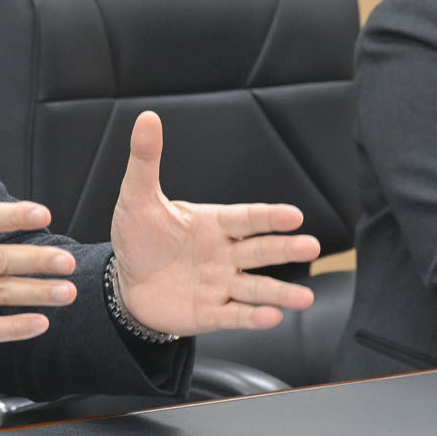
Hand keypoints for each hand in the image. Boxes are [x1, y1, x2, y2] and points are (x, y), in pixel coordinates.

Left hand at [110, 111, 319, 336]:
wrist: (125, 284)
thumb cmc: (138, 237)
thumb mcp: (137, 197)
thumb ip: (146, 160)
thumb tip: (147, 118)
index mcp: (213, 224)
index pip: (246, 218)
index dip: (269, 217)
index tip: (294, 215)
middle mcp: (224, 254)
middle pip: (260, 250)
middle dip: (285, 249)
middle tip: (311, 247)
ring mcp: (220, 285)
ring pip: (255, 288)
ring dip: (280, 292)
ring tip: (304, 299)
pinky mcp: (211, 313)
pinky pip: (235, 316)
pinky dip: (253, 317)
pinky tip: (272, 317)